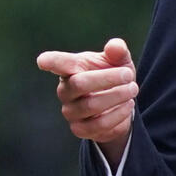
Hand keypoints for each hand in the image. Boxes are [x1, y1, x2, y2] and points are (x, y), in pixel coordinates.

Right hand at [36, 38, 136, 167]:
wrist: (122, 105)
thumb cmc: (114, 77)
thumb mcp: (119, 62)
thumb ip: (118, 52)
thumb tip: (116, 46)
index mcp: (70, 69)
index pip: (56, 64)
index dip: (50, 62)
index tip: (43, 62)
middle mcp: (65, 90)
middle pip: (80, 83)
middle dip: (109, 78)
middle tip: (129, 75)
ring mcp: (70, 111)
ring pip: (91, 105)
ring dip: (117, 96)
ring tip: (133, 89)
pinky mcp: (80, 129)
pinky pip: (99, 124)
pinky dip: (119, 114)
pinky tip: (128, 105)